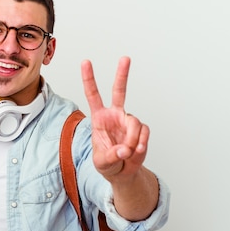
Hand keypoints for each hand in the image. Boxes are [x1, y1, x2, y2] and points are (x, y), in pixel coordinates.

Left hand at [81, 56, 149, 180]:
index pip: (93, 95)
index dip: (89, 79)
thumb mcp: (102, 162)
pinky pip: (144, 133)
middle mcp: (115, 115)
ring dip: (131, 140)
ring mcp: (128, 121)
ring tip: (128, 152)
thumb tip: (124, 150)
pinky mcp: (141, 130)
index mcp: (99, 118)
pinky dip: (141, 143)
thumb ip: (111, 156)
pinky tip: (137, 151)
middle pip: (119, 91)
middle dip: (122, 74)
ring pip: (134, 123)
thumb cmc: (107, 163)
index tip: (85, 62)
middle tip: (125, 58)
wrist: (122, 172)